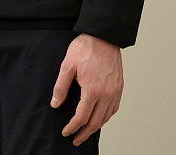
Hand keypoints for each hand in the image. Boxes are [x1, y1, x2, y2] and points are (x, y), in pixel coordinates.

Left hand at [50, 32, 122, 146]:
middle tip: (76, 140)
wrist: (104, 35)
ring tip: (86, 131)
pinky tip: (100, 117)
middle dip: (84, 133)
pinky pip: (114, 108)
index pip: (82, 117)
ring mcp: (115, 91)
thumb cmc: (86, 47)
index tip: (66, 132)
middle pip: (95, 122)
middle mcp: (106, 94)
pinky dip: (107, 117)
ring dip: (96, 127)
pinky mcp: (119, 86)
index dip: (72, 127)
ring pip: (106, 117)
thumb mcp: (67, 65)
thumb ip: (61, 87)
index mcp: (93, 90)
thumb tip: (55, 104)